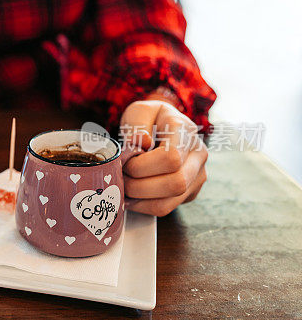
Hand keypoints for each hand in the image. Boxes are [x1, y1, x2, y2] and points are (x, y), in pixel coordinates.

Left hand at [120, 100, 207, 216]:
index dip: (142, 166)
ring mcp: (198, 175)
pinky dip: (143, 206)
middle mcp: (198, 155)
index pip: (171, 158)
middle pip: (174, 183)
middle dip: (138, 185)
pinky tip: (130, 196)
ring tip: (123, 187)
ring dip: (139, 199)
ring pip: (170, 201)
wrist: (163, 127)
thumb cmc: (149, 120)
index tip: (125, 161)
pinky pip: (166, 207)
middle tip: (120, 177)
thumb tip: (143, 142)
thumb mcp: (140, 111)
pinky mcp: (190, 192)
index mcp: (186, 132)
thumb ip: (138, 123)